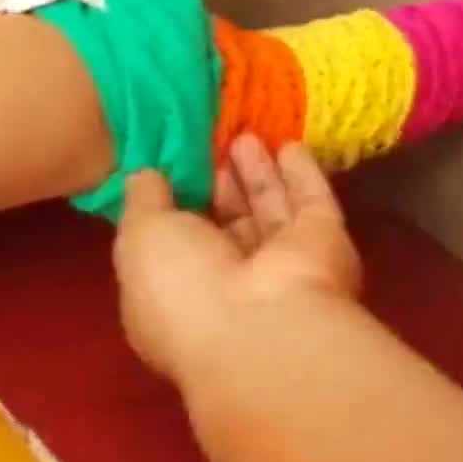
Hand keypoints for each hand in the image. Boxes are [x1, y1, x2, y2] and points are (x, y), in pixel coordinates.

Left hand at [112, 135, 359, 384]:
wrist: (265, 327)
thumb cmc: (183, 289)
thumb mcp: (139, 238)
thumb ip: (142, 202)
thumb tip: (145, 176)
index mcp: (177, 299)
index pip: (172, 249)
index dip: (169, 209)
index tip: (166, 167)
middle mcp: (230, 288)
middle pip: (224, 228)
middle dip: (217, 187)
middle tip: (210, 141)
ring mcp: (279, 270)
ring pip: (267, 214)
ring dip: (256, 176)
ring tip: (244, 135)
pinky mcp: (323, 246)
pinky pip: (311, 203)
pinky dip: (302, 175)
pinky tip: (291, 143)